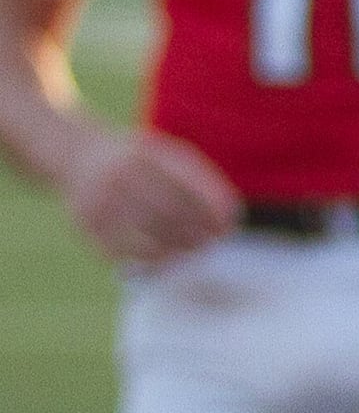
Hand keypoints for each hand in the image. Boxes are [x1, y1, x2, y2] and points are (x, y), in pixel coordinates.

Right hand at [61, 130, 240, 267]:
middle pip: (171, 212)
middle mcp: (121, 176)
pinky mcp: (86, 225)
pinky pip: (124, 251)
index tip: (230, 222)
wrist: (74, 156)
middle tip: (214, 240)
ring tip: (195, 250)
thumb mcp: (163, 153)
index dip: (213, 207)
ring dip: (179, 248)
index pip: (189, 184)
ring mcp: (101, 201)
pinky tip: (168, 259)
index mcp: (146, 154)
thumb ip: (194, 176)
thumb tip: (227, 212)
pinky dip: (150, 259)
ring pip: (149, 235)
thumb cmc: (135, 159)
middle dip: (198, 230)